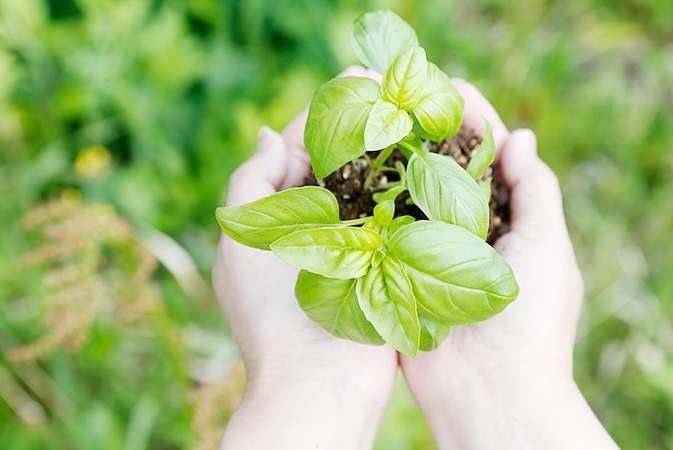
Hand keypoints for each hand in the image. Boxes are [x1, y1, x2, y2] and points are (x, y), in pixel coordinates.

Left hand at [212, 67, 396, 448]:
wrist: (320, 384)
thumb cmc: (271, 312)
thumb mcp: (242, 239)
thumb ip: (250, 181)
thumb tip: (264, 134)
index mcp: (275, 215)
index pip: (295, 149)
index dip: (320, 113)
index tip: (353, 78)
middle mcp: (312, 225)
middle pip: (337, 162)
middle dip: (361, 126)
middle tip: (393, 92)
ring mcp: (351, 244)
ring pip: (369, 185)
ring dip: (386, 154)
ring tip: (412, 115)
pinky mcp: (385, 262)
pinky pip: (394, 215)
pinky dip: (405, 189)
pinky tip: (426, 161)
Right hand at [399, 81, 618, 448]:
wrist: (494, 393)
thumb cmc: (533, 320)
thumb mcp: (548, 245)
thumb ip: (537, 188)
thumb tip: (520, 135)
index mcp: (510, 221)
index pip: (489, 158)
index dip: (472, 119)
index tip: (449, 86)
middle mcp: (469, 233)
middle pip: (445, 168)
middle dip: (426, 130)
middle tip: (399, 94)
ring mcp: (431, 252)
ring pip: (411, 195)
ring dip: (396, 158)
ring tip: (374, 119)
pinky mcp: (399, 275)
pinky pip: (385, 232)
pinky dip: (372, 201)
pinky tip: (354, 169)